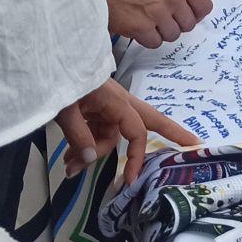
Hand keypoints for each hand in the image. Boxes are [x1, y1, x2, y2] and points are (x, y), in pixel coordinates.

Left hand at [53, 78, 197, 184]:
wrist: (46, 61)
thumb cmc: (59, 79)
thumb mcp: (65, 109)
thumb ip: (79, 137)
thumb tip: (90, 161)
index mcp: (116, 101)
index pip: (136, 132)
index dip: (136, 156)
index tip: (129, 180)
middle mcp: (117, 104)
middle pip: (150, 120)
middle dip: (172, 131)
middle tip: (195, 142)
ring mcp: (106, 107)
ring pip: (111, 136)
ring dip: (95, 153)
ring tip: (69, 167)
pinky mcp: (95, 110)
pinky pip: (97, 133)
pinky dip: (86, 146)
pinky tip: (69, 159)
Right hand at [96, 0, 211, 47]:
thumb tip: (192, 12)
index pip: (204, 7)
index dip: (194, 14)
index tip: (184, 15)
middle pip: (188, 25)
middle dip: (175, 24)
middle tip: (159, 18)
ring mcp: (158, 12)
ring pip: (172, 36)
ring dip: (160, 32)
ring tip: (146, 20)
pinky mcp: (141, 27)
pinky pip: (155, 43)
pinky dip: (146, 38)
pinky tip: (137, 26)